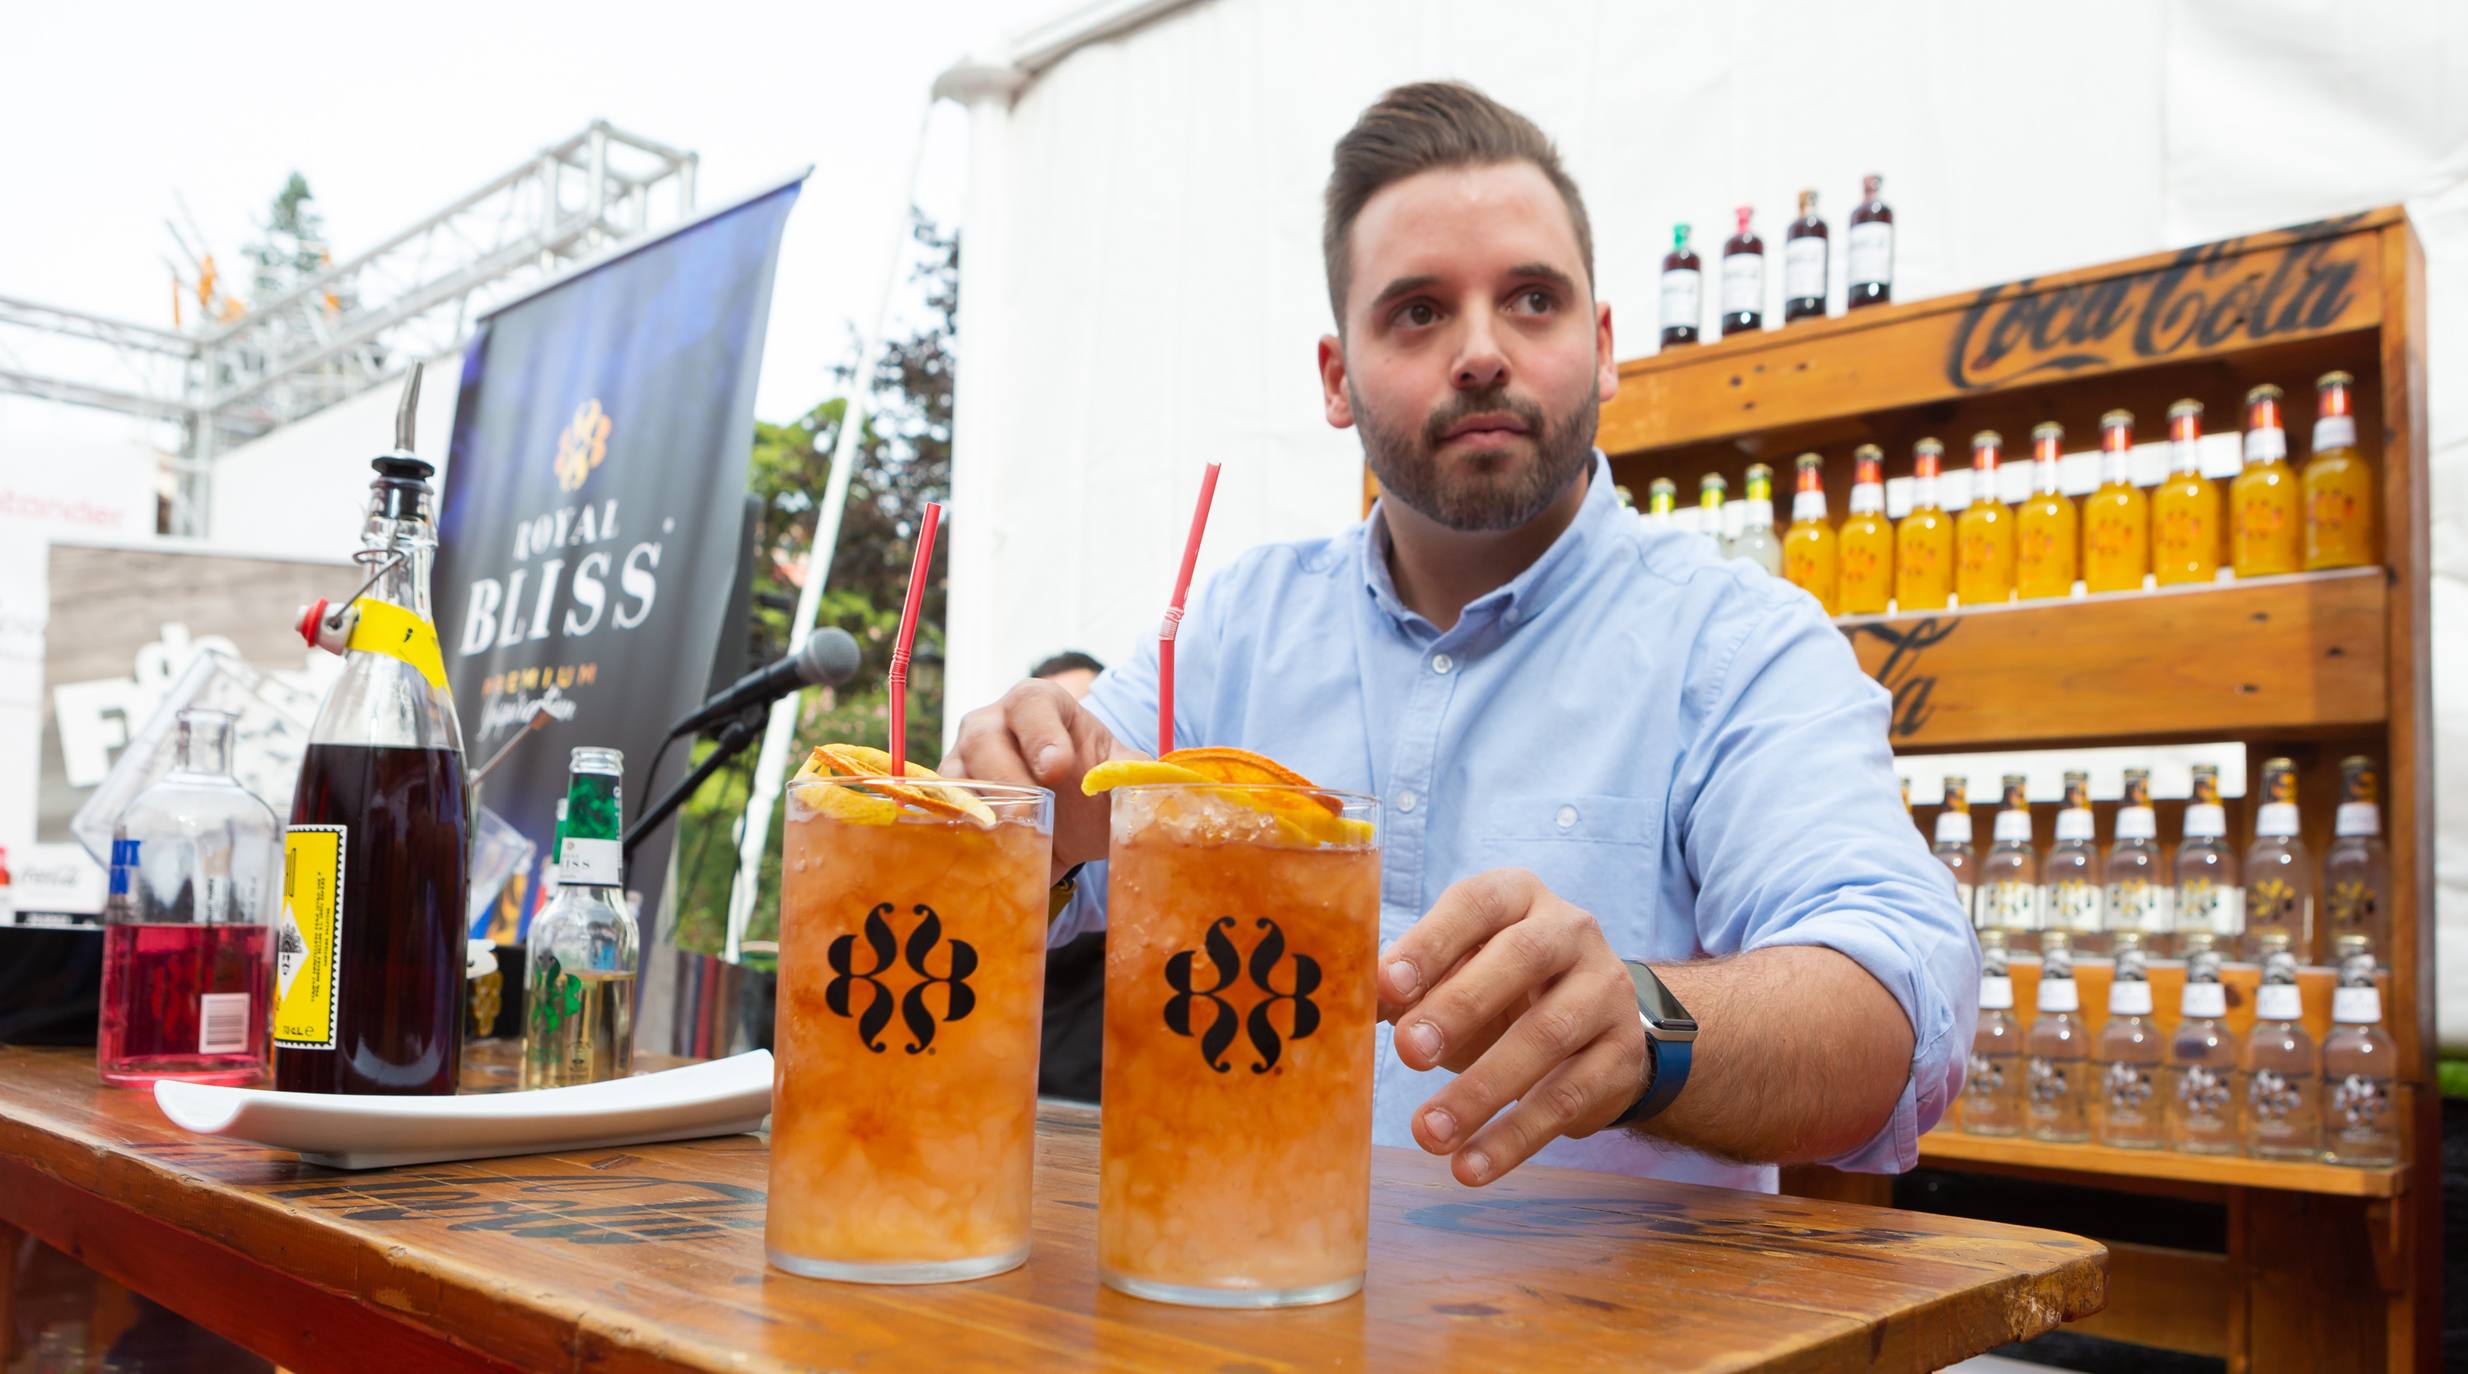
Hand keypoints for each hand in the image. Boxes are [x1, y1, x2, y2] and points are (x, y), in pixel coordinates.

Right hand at [941, 679, 1145, 882]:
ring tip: (1007, 840)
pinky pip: (940, 812)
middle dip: (1006, 778)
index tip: (1057, 768)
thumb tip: (1155, 784)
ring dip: (980, 810)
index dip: (1041, 734)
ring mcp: (962, 760)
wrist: (1068, 821)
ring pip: (957, 778)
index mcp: (1039, 705)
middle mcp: (991, 724)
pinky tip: (981, 855)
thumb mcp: (1118, 776)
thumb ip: (1135, 774)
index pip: (1032, 705)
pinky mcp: (947, 798)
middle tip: (1028, 814)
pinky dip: (958, 834)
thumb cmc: (1092, 788)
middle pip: (983, 740)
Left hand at [1381, 868, 1649, 1185]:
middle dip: (1460, 1006)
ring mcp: (1604, 991)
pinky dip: (1514, 1138)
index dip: (1431, 942)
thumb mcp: (1457, 972)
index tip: (1387, 987)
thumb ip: (1407, 984)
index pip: (1477, 904)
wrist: (1595, 1026)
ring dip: (1482, 1089)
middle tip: (1407, 1054)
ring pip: (1548, 1036)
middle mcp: (1571, 931)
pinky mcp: (1621, 1055)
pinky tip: (1471, 1167)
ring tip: (1428, 1133)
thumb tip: (1348, 1007)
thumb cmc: (1500, 988)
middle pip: (1522, 959)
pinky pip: (1568, 1099)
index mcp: (1518, 897)